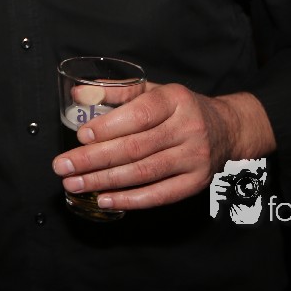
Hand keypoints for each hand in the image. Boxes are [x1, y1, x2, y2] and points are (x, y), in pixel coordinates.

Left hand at [51, 84, 262, 210]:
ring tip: (74, 184)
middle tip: (63, 166)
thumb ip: (117, 92)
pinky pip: (159, 195)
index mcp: (175, 100)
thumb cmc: (180, 109)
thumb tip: (78, 94)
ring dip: (104, 181)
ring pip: (143, 173)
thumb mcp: (154, 91)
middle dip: (94, 159)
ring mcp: (194, 158)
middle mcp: (188, 128)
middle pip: (135, 147)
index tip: (80, 136)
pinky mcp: (196, 183)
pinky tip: (104, 200)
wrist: (227, 129)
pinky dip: (129, 200)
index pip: (140, 114)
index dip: (108, 127)